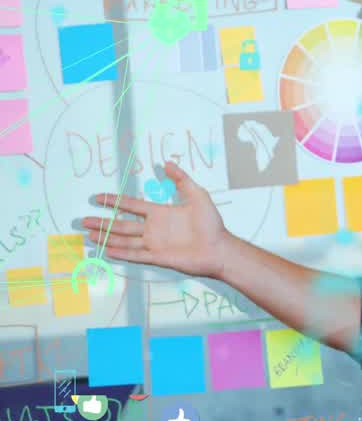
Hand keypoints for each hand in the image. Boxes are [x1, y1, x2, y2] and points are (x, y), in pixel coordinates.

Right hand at [82, 161, 230, 278]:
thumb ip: (182, 179)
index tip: (97, 197)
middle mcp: (153, 228)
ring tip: (88, 234)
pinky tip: (106, 251)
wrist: (219, 247)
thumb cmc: (211, 223)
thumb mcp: (197, 195)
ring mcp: (154, 243)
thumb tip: (167, 163)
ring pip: (124, 239)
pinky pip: (136, 255)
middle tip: (83, 220)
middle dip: (102, 222)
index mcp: (160, 213)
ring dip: (106, 237)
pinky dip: (121, 253)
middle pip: (121, 224)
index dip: (114, 201)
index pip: (131, 205)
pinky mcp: (158, 257)